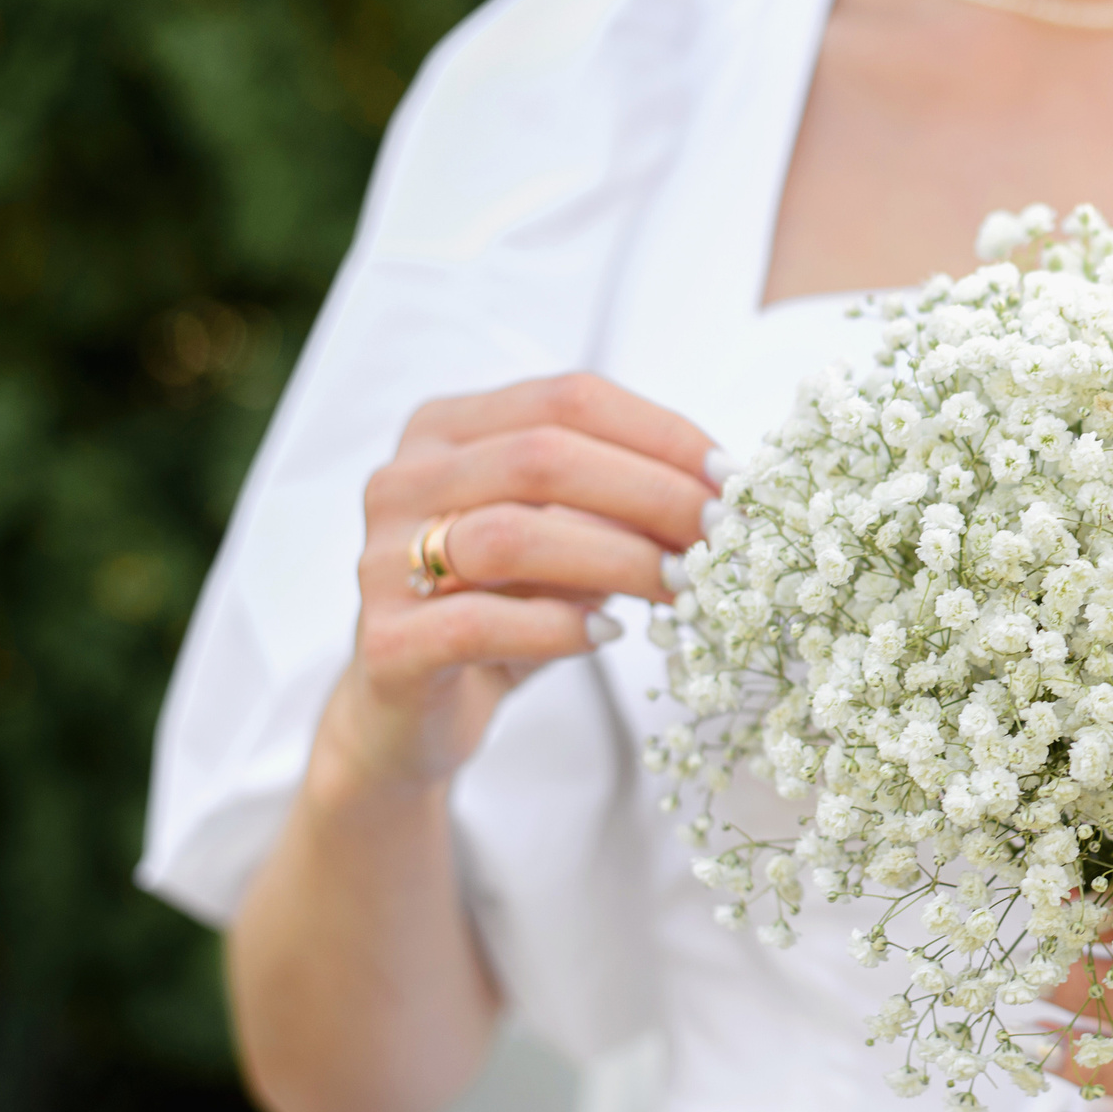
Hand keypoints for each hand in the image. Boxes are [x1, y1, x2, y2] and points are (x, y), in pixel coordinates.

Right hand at [328, 373, 721, 792]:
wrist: (414, 712)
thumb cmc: (506, 606)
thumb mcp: (569, 536)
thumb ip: (621, 502)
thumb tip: (722, 490)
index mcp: (448, 427)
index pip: (568, 399)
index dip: (661, 434)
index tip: (730, 479)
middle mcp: (402, 479)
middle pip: (541, 456)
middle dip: (651, 494)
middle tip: (721, 535)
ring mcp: (382, 559)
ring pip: (511, 536)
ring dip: (619, 560)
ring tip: (683, 587)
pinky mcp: (385, 644)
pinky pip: (479, 622)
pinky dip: (558, 627)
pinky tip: (608, 633)